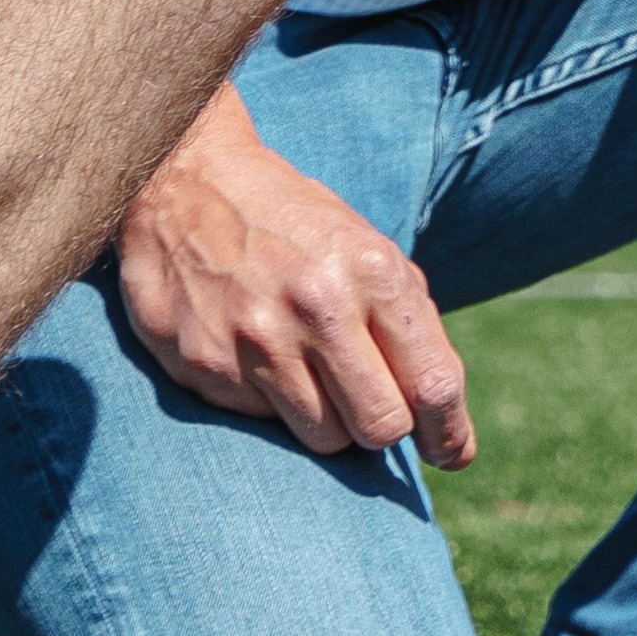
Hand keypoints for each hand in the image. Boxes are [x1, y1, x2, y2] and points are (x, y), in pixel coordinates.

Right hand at [118, 90, 473, 467]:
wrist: (184, 182)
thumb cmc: (295, 225)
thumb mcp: (366, 250)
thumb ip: (407, 326)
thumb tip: (444, 422)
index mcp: (372, 271)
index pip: (433, 383)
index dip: (449, 433)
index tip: (452, 453)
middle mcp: (317, 305)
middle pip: (380, 427)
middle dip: (384, 429)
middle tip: (371, 410)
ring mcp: (256, 338)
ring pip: (323, 438)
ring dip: (327, 420)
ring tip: (308, 373)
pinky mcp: (205, 363)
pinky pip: (261, 422)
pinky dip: (268, 403)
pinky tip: (254, 354)